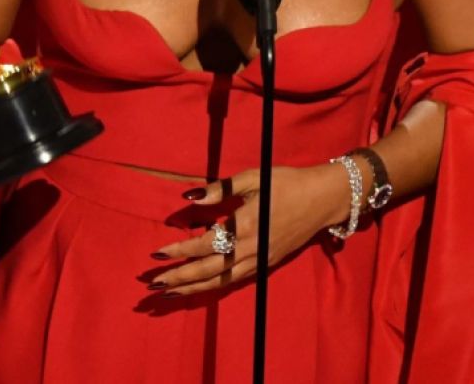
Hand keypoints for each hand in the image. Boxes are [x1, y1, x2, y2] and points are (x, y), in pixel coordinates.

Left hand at [148, 163, 348, 296]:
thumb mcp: (252, 178)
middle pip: (207, 270)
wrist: (321, 200)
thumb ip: (221, 188)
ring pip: (219, 281)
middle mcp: (248, 250)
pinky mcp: (265, 265)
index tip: (157, 255)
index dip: (179, 251)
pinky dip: (213, 287)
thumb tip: (190, 195)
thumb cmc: (284, 183)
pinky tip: (200, 288)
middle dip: (179, 278)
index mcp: (243, 226)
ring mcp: (258, 261)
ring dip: (192, 289)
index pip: (203, 244)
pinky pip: (234, 281)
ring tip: (169, 294)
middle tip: (152, 285)